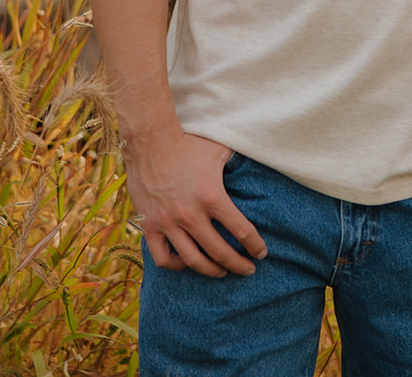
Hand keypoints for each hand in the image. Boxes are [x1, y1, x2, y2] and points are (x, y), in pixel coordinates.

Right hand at [123, 127, 267, 276]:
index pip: (241, 230)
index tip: (261, 254)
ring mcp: (169, 223)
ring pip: (193, 260)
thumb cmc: (189, 142)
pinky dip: (176, 265)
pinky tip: (187, 262)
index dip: (255, 245)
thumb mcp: (220, 149)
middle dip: (238, 265)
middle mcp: (191, 215)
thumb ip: (239, 161)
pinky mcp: (150, 226)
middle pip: (219, 252)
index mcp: (212, 197)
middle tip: (247, 270)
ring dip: (211, 270)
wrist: (151, 140)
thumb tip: (261, 157)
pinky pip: (163, 258)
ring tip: (221, 271)